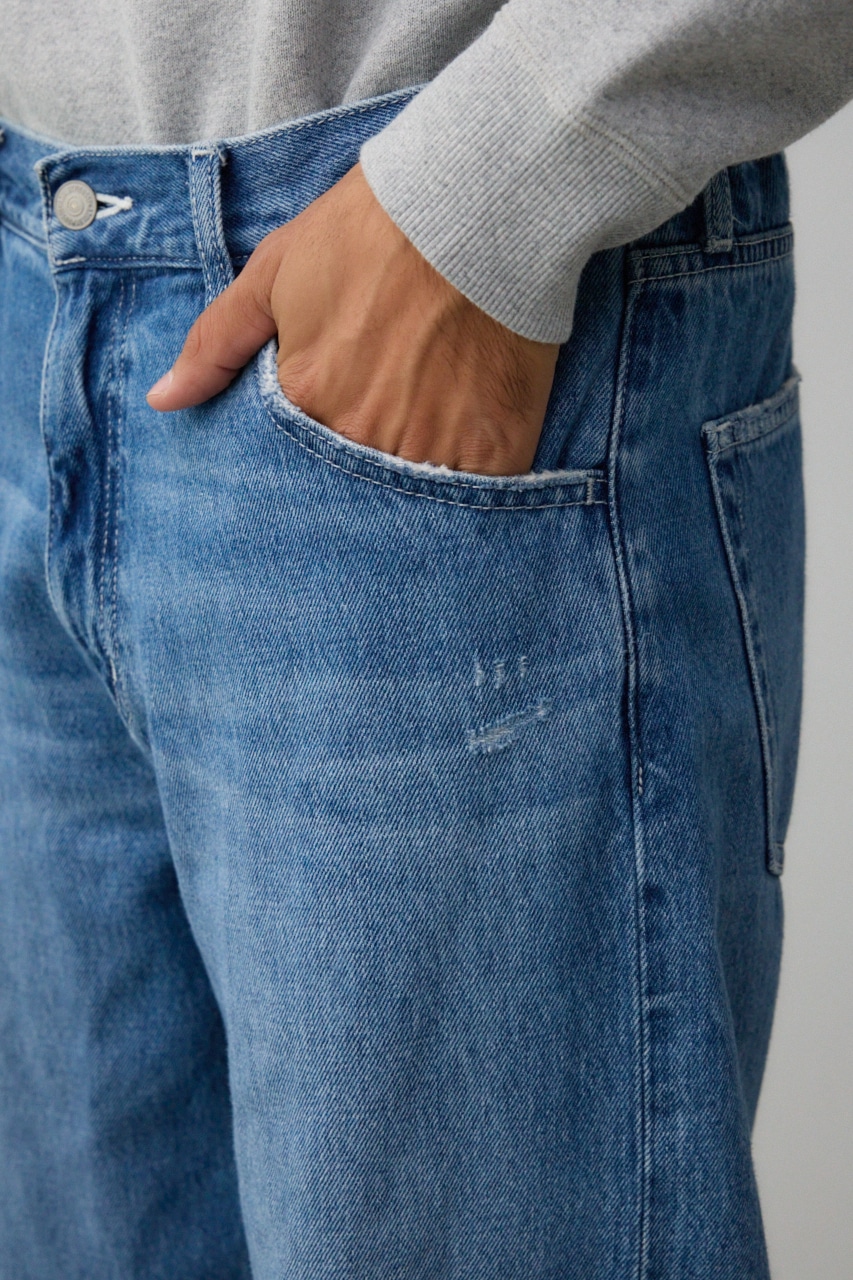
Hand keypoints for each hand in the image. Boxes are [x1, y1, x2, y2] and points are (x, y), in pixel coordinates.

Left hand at [146, 163, 559, 476]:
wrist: (478, 206)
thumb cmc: (370, 232)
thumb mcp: (276, 274)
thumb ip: (215, 344)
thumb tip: (163, 400)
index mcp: (307, 403)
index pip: (290, 469)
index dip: (306, 458)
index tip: (326, 432)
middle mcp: (365, 441)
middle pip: (352, 494)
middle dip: (355, 479)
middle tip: (379, 430)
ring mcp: (433, 454)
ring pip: (411, 504)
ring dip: (409, 482)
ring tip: (423, 434)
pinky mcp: (496, 454)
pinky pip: (474, 498)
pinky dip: (468, 482)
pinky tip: (467, 441)